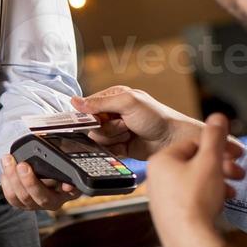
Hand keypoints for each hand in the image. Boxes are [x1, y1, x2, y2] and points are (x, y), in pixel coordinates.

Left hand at [0, 154, 78, 210]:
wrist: (41, 161)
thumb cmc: (55, 156)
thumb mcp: (65, 151)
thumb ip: (68, 149)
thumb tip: (71, 146)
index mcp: (70, 189)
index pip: (73, 192)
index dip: (70, 190)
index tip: (66, 185)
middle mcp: (54, 200)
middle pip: (43, 199)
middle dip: (30, 183)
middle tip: (23, 165)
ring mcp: (37, 203)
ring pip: (24, 199)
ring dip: (13, 179)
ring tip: (8, 160)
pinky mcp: (22, 202)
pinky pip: (12, 198)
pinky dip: (7, 183)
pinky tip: (6, 169)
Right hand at [72, 87, 219, 160]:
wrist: (171, 140)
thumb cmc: (156, 117)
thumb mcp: (128, 102)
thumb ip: (100, 102)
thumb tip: (75, 101)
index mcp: (113, 97)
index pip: (87, 106)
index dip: (90, 115)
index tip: (100, 119)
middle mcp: (112, 113)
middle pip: (91, 125)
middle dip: (107, 127)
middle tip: (124, 125)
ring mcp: (115, 130)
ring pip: (97, 138)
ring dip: (113, 138)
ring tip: (129, 133)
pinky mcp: (118, 146)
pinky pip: (105, 149)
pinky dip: (115, 148)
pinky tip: (127, 143)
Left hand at [146, 114, 243, 246]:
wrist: (189, 241)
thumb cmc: (196, 199)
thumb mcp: (210, 161)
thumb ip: (215, 137)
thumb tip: (217, 116)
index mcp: (160, 160)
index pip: (193, 143)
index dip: (218, 147)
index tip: (236, 155)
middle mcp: (155, 177)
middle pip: (193, 163)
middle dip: (220, 166)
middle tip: (239, 173)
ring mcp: (160, 197)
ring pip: (193, 181)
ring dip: (216, 182)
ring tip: (232, 190)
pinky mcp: (168, 214)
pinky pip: (189, 198)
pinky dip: (206, 197)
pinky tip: (220, 203)